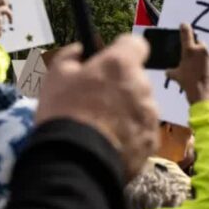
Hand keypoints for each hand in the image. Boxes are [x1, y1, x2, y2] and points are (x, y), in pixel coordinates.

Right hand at [37, 35, 158, 178]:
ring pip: (141, 106)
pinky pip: (142, 131)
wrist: (75, 163)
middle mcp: (142, 85)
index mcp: (121, 64)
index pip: (135, 45)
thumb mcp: (56, 78)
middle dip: (121, 86)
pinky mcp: (152, 140)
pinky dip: (131, 135)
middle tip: (98, 102)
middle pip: (136, 79)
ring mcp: (150, 114)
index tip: (108, 63)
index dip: (121, 52)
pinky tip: (111, 145)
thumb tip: (80, 49)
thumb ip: (70, 57)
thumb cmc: (64, 114)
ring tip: (102, 128)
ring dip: (127, 111)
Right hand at [165, 24, 208, 104]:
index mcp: (189, 50)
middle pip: (198, 43)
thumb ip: (171, 71)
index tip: (183, 24)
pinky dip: (206, 63)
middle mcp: (201, 50)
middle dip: (194, 48)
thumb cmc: (188, 84)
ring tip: (196, 68)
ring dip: (201, 57)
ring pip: (204, 52)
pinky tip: (202, 72)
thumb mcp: (176, 76)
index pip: (186, 33)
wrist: (203, 94)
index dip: (184, 27)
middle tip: (189, 59)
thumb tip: (168, 72)